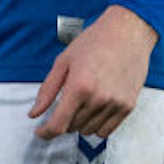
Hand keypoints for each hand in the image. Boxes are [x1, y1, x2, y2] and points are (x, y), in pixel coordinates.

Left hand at [29, 5, 155, 139]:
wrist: (128, 32)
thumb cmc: (96, 41)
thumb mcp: (64, 61)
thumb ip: (47, 90)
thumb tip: (34, 112)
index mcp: (79, 86)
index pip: (58, 124)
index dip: (46, 132)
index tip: (42, 132)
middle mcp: (98, 99)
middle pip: (72, 128)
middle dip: (64, 119)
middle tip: (68, 100)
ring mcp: (114, 104)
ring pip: (88, 131)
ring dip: (80, 122)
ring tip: (83, 100)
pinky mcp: (127, 106)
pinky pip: (106, 131)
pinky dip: (97, 125)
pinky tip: (95, 109)